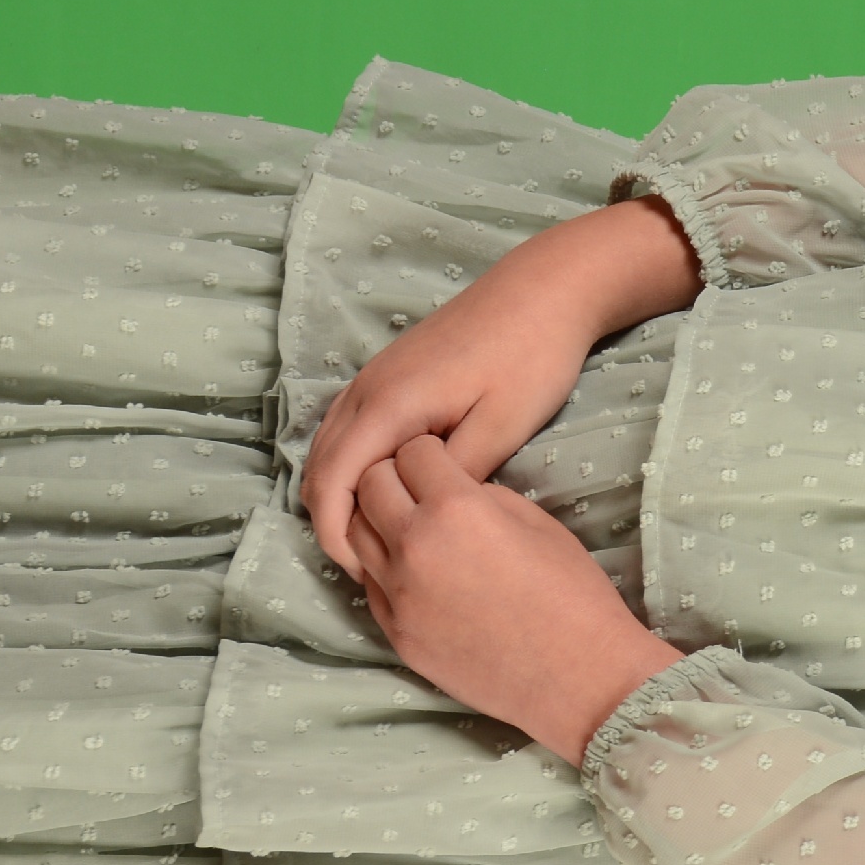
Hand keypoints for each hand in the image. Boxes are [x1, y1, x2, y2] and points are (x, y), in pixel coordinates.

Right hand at [298, 199, 701, 570]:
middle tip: (371, 569)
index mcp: (388, 405)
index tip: (363, 575)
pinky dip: (353, 466)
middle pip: (320, 468)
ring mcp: (373, 377)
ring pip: (331, 447)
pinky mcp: (390, 373)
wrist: (544, 289)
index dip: (335, 535)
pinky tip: (390, 492)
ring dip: (340, 494)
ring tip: (379, 540)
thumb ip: (453, 476)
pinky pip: (351, 428)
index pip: (331, 482)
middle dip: (332, 522)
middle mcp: (366, 389)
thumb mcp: (501, 427)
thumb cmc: (531, 358)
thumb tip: (420, 514)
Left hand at [338, 435, 686, 761]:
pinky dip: (385, 568)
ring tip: (412, 530)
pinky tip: (418, 573)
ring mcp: (398, 594)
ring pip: (354, 533)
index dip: (430, 452)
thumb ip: (484, 497)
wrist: (580, 679)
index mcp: (456, 509)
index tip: (442, 462)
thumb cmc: (574, 597)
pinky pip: (369, 582)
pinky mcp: (396, 632)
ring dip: (379, 521)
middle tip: (420, 490)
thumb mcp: (538, 524)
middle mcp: (415, 546)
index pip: (412, 452)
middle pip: (369, 484)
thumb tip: (450, 490)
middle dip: (394, 477)